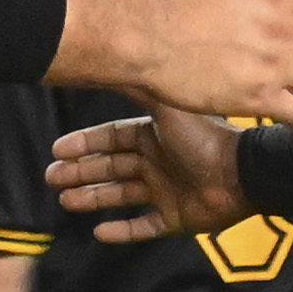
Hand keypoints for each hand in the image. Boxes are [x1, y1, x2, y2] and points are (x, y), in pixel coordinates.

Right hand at [47, 108, 251, 240]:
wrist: (242, 174)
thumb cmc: (204, 138)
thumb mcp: (166, 108)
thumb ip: (139, 89)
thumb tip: (110, 59)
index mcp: (154, 135)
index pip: (111, 139)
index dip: (84, 144)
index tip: (57, 150)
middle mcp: (157, 161)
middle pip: (110, 167)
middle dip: (80, 172)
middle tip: (51, 179)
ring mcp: (167, 191)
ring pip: (121, 196)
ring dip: (93, 198)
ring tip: (65, 201)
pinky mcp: (177, 219)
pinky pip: (145, 227)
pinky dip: (123, 231)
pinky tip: (98, 232)